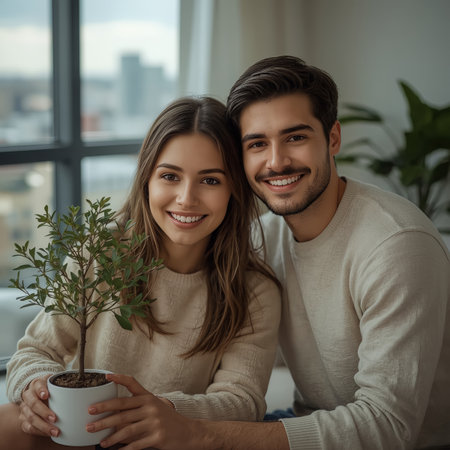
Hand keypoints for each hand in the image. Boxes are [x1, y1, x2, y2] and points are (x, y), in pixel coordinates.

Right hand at [19, 374, 59, 437]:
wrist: (37, 393)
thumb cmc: (50, 388)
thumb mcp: (56, 383)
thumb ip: (65, 385)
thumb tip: (82, 390)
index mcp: (37, 384)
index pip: (37, 385)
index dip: (41, 390)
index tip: (46, 395)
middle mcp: (28, 396)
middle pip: (33, 404)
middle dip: (44, 412)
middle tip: (55, 418)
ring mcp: (25, 408)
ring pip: (30, 418)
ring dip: (43, 426)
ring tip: (55, 431)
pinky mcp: (24, 420)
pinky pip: (29, 428)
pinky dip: (39, 431)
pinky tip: (48, 433)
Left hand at [87, 373, 201, 449]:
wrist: (188, 432)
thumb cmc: (168, 420)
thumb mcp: (155, 408)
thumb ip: (137, 408)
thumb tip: (112, 415)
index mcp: (148, 397)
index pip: (132, 383)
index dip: (119, 378)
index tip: (106, 376)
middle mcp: (150, 406)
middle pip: (122, 409)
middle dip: (103, 415)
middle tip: (89, 419)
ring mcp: (154, 422)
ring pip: (126, 429)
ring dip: (110, 437)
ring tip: (100, 441)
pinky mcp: (157, 436)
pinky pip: (136, 444)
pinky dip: (124, 449)